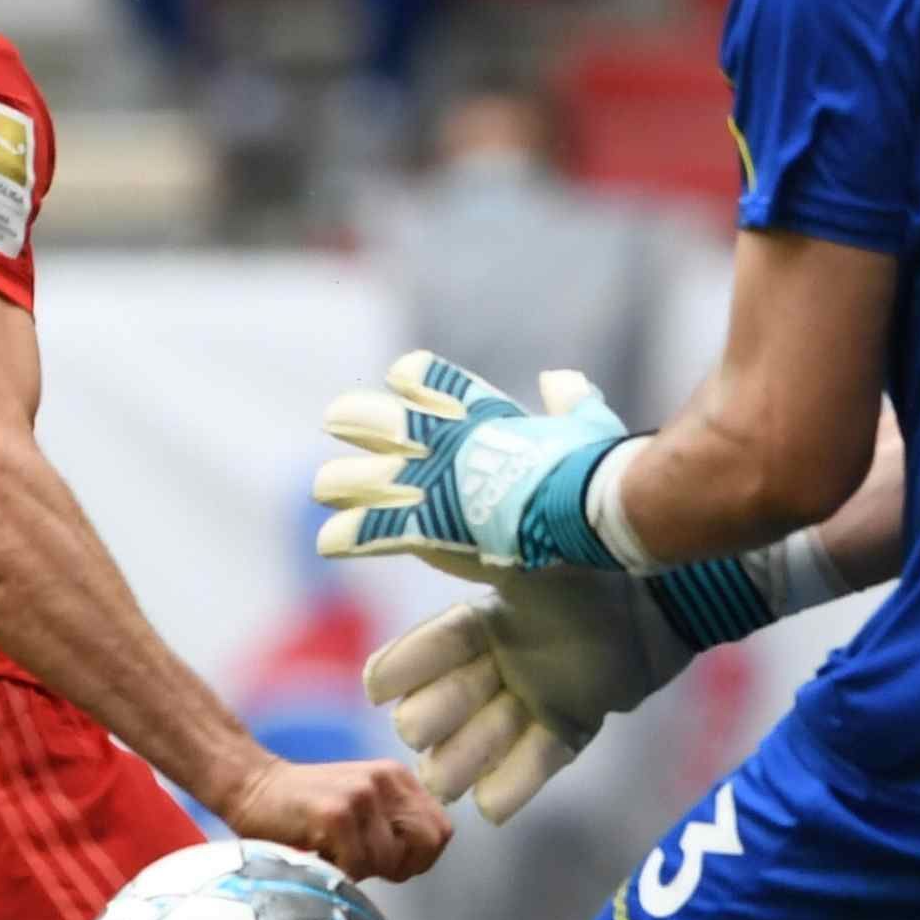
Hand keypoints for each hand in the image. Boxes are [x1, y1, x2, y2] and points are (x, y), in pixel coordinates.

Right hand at [219, 756, 453, 882]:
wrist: (249, 786)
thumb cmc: (304, 811)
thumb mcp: (362, 808)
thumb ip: (393, 825)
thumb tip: (418, 861)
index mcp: (399, 779)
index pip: (440, 833)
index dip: (417, 858)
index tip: (385, 861)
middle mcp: (387, 781)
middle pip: (426, 846)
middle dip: (397, 867)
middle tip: (361, 861)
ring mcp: (363, 795)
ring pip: (389, 862)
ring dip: (359, 870)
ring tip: (332, 852)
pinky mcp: (336, 813)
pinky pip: (357, 866)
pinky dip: (336, 871)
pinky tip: (317, 853)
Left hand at [313, 354, 630, 573]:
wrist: (582, 506)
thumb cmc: (593, 471)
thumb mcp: (586, 425)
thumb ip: (571, 402)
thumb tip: (560, 379)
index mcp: (482, 415)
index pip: (430, 377)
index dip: (414, 377)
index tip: (402, 377)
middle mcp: (446, 443)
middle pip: (380, 421)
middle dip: (356, 420)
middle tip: (336, 421)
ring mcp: (430, 483)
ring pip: (362, 477)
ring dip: (341, 483)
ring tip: (326, 488)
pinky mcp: (425, 526)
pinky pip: (370, 531)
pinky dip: (347, 537)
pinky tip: (327, 542)